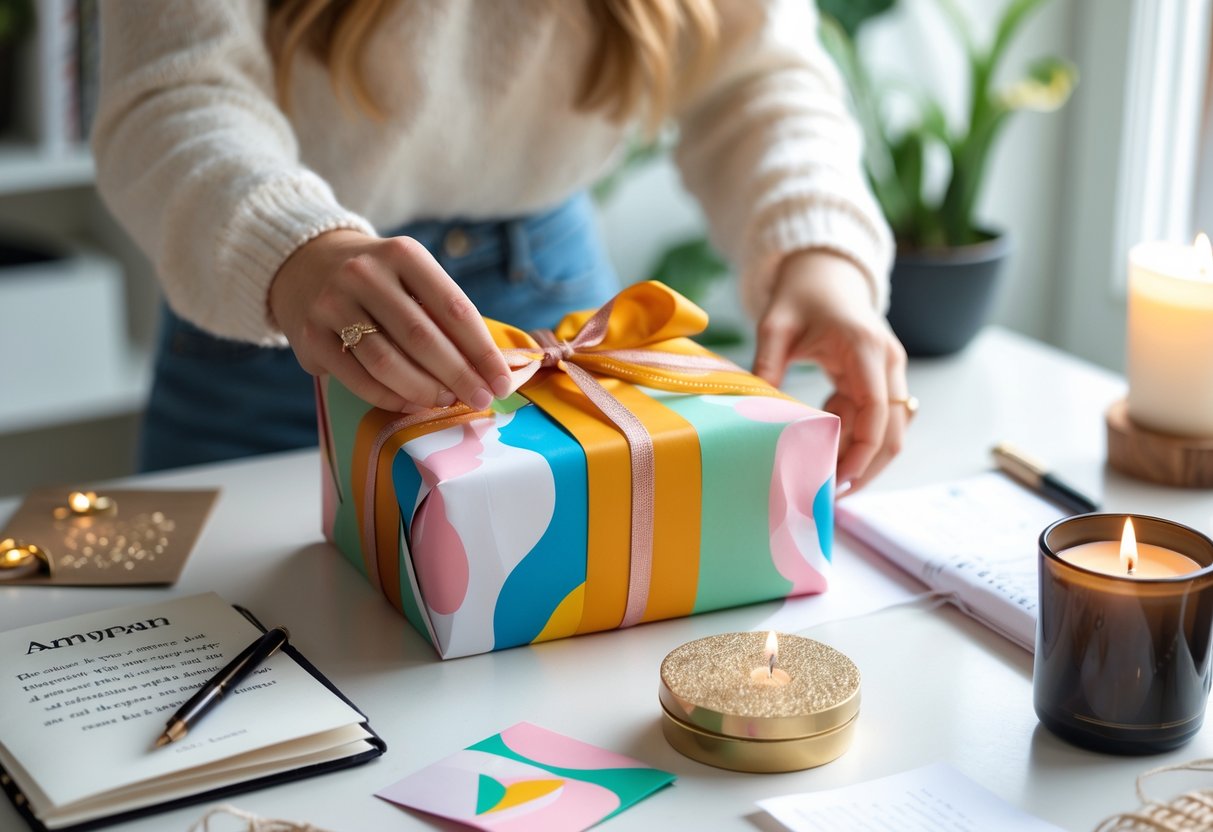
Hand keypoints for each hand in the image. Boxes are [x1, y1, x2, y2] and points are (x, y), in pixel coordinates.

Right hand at [269, 230, 512, 411]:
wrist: (304, 265)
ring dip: (425, 390)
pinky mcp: (311, 336)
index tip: (502, 381)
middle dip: (460, 376)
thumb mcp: (411, 277)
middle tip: (482, 399)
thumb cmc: (379, 281)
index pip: (454, 308)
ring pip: (388, 363)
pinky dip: (390, 398)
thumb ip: (444, 315)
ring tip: (445, 400)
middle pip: (422, 338)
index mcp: (403, 255)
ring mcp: (333, 304)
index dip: (483, 351)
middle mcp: (364, 274)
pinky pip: (359, 379)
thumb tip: (489, 370)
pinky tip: (410, 403)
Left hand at [752, 249, 908, 492]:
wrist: (825, 274)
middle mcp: (888, 363)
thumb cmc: (801, 295)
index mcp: (866, 348)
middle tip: (830, 496)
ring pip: (887, 432)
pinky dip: (851, 440)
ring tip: (821, 481)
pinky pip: (871, 422)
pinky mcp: (879, 381)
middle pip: (893, 431)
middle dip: (866, 467)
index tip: (840, 478)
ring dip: (859, 458)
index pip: (877, 409)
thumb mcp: (775, 324)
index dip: (863, 449)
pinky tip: (820, 451)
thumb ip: (767, 362)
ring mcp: (888, 374)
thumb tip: (756, 407)